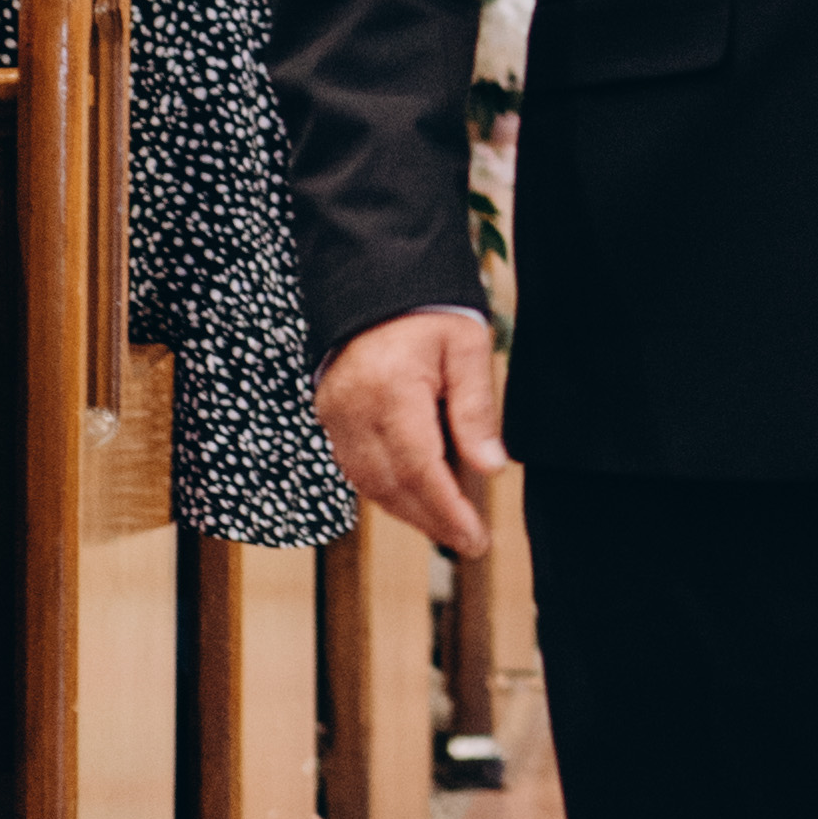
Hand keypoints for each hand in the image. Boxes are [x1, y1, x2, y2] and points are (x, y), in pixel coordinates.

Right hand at [317, 308, 505, 556]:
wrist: (374, 278)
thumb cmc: (427, 308)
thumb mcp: (467, 348)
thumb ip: (476, 410)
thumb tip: (489, 468)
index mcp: (390, 390)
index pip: (418, 470)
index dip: (446, 510)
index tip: (474, 538)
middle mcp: (352, 409)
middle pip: (390, 486)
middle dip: (430, 520)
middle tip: (468, 540)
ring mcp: (334, 414)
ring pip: (368, 483)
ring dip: (407, 510)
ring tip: (448, 524)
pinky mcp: (328, 414)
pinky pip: (354, 467)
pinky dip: (385, 488)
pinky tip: (415, 495)